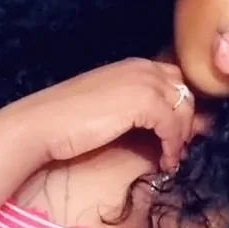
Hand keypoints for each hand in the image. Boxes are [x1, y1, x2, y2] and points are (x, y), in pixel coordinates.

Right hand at [7, 58, 195, 170]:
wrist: (43, 123)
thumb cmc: (70, 119)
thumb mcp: (113, 107)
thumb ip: (140, 108)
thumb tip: (174, 122)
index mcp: (135, 65)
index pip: (176, 82)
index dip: (179, 109)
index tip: (175, 136)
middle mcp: (144, 67)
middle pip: (185, 94)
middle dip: (185, 122)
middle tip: (176, 149)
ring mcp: (145, 82)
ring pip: (184, 111)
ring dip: (181, 138)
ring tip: (169, 159)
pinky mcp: (145, 102)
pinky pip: (174, 127)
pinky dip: (173, 147)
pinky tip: (164, 162)